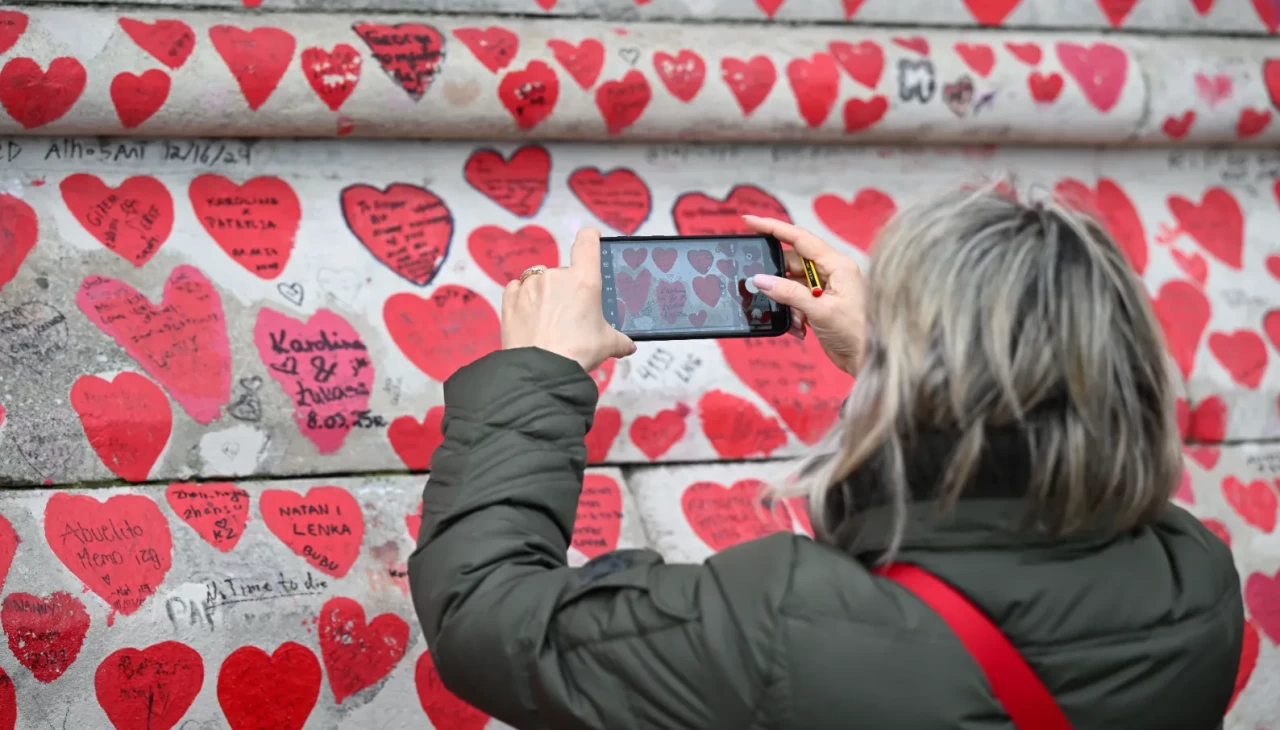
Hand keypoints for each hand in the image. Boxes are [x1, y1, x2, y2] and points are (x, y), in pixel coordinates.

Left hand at [501, 228, 636, 372]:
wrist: (540, 370)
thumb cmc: (577, 352)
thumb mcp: (607, 345)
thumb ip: (620, 341)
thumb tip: (629, 346)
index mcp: (584, 280)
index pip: (587, 243)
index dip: (591, 237)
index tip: (592, 238)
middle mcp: (556, 276)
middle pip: (564, 271)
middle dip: (568, 289)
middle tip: (572, 314)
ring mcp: (530, 285)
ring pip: (540, 280)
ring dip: (545, 293)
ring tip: (549, 320)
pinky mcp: (511, 298)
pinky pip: (518, 289)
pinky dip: (523, 298)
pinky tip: (529, 315)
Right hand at [743, 215, 867, 373]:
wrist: (869, 360)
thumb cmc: (857, 333)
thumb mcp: (820, 311)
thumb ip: (788, 293)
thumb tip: (760, 280)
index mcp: (837, 264)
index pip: (799, 238)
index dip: (772, 228)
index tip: (749, 222)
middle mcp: (831, 272)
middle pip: (792, 263)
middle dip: (778, 280)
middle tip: (762, 289)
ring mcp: (826, 289)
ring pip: (791, 285)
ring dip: (787, 303)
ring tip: (796, 320)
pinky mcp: (821, 305)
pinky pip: (796, 302)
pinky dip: (792, 314)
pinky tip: (799, 328)